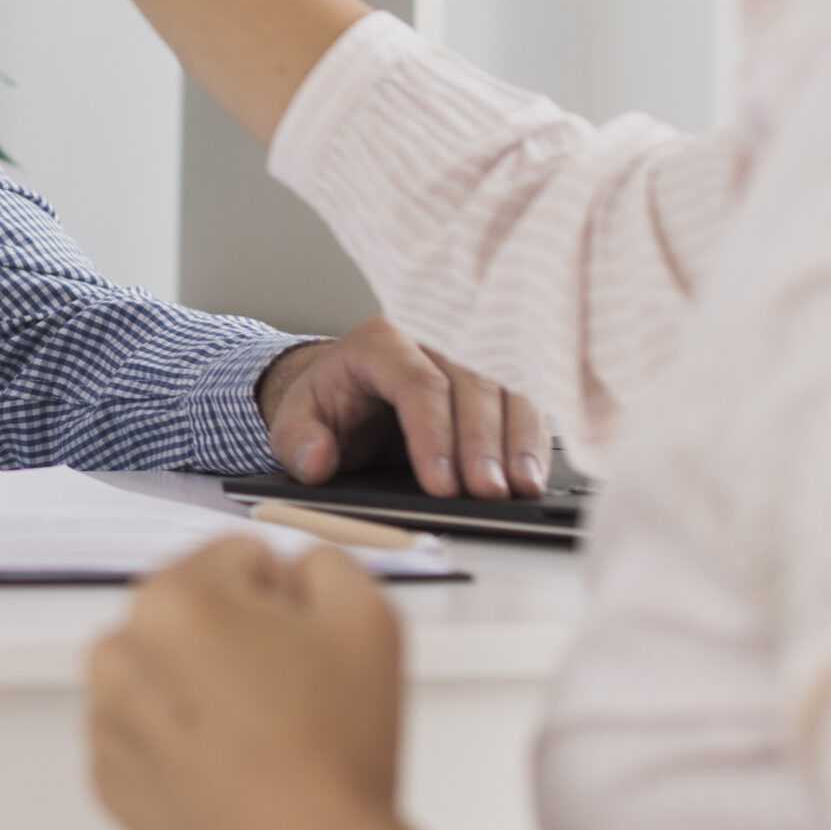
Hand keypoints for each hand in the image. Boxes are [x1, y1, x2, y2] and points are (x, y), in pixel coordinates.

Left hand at [88, 535, 403, 829]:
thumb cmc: (338, 749)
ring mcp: (107, 722)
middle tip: (289, 696)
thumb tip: (293, 570)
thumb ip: (324, 563)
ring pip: (164, 675)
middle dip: (236, 639)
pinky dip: (182, 746)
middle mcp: (120, 653)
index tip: (303, 646)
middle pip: (191, 614)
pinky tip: (232, 774)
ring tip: (261, 740)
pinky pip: (148, 737)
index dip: (284, 598)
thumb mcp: (368, 616)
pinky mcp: (109, 782)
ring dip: (202, 689)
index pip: (236, 559)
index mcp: (173, 598)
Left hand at [257, 317, 552, 498]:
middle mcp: (431, 336)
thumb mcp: (295, 420)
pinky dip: (534, 437)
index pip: (414, 383)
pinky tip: (534, 474)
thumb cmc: (331, 404)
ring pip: (507, 387)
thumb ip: (296, 441)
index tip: (441, 485)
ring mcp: (468, 351)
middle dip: (481, 442)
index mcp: (380, 342)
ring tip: (522, 488)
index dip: (433, 434)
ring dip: (519, 440)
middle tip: (487, 493)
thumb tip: (316, 460)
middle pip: (469, 383)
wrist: (352, 389)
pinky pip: (525, 398)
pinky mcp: (495, 372)